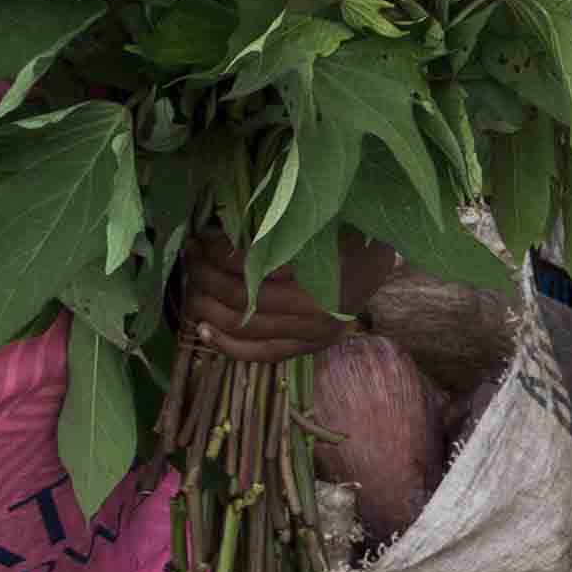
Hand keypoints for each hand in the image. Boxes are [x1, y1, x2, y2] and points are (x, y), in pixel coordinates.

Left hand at [181, 233, 390, 364]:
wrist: (381, 262)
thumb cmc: (350, 230)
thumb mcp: (321, 217)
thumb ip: (279, 225)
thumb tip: (221, 228)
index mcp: (323, 273)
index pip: (254, 266)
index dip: (219, 252)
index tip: (202, 237)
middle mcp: (317, 311)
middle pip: (243, 298)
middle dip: (206, 276)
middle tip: (190, 255)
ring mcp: (313, 335)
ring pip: (245, 328)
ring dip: (208, 307)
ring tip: (190, 285)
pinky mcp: (308, 348)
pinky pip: (260, 354)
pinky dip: (227, 345)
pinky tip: (203, 330)